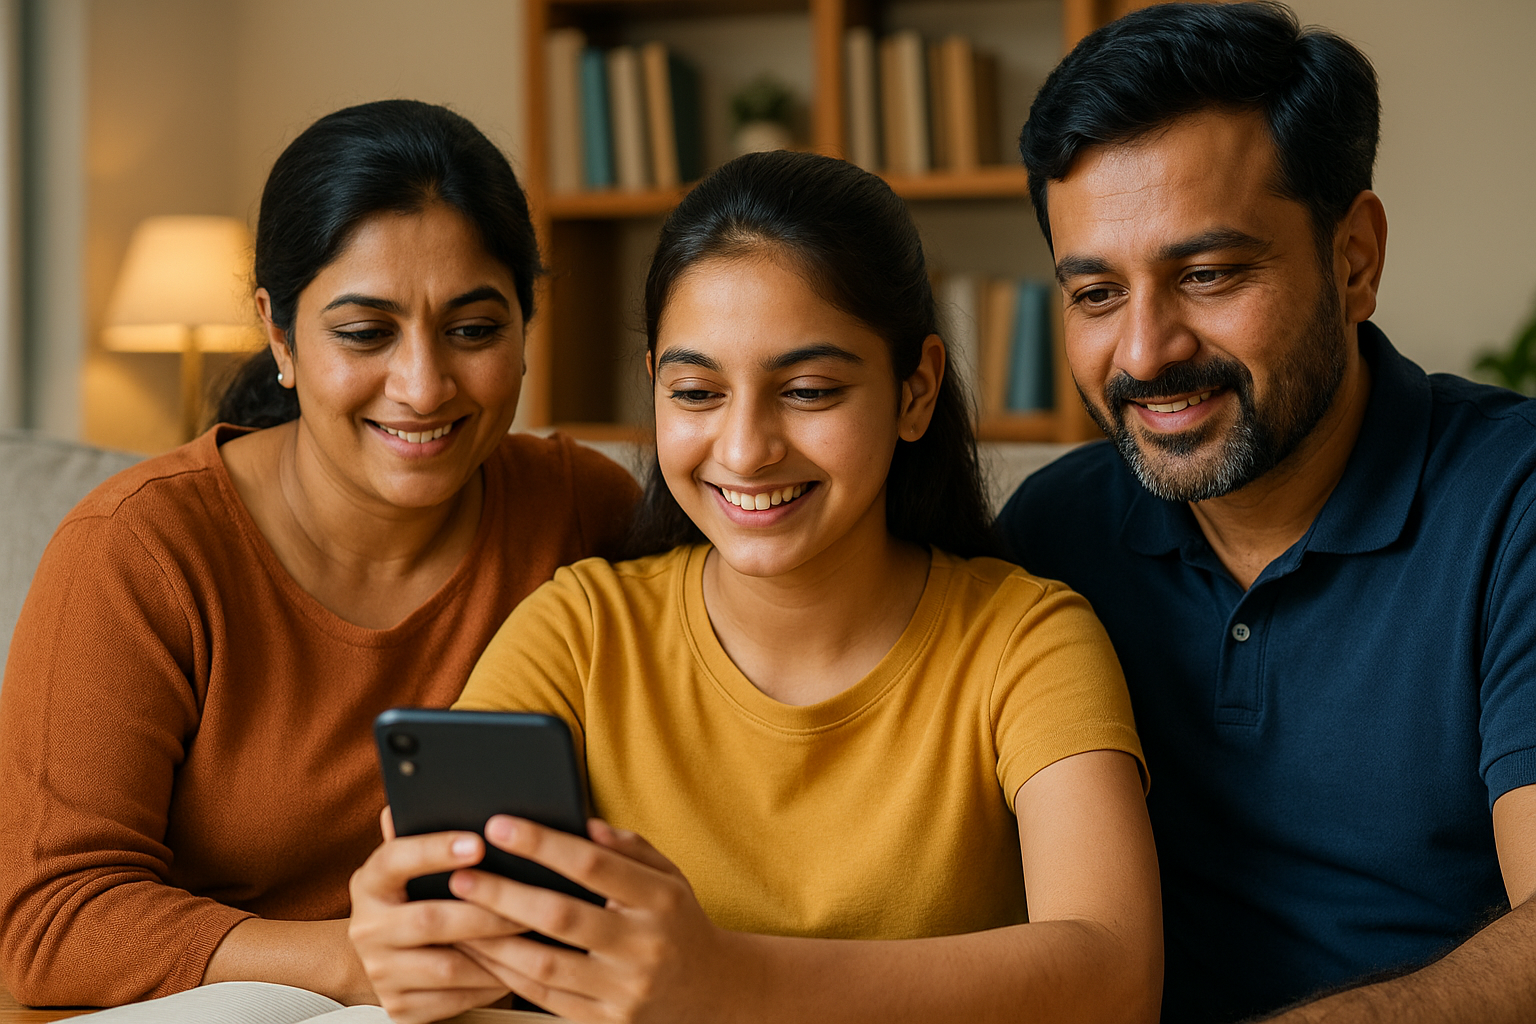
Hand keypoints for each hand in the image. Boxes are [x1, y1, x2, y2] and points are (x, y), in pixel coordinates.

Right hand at [347, 808, 524, 1023]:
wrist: (387, 958)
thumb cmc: (417, 896)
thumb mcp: (415, 864)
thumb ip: (426, 831)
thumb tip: (431, 786)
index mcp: (371, 881)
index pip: (396, 858)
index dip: (436, 850)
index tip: (480, 842)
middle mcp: (366, 927)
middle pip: (430, 919)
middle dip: (487, 910)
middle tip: (535, 898)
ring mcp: (381, 971)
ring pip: (447, 966)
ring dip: (497, 952)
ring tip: (536, 933)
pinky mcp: (400, 1008)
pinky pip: (454, 1000)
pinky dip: (491, 984)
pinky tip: (520, 967)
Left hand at [451, 816, 753, 1023]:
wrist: (712, 993)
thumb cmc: (679, 924)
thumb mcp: (670, 877)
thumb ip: (629, 848)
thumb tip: (584, 823)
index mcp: (661, 902)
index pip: (594, 865)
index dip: (543, 843)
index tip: (501, 825)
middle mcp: (644, 948)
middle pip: (561, 917)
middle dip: (504, 894)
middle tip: (461, 875)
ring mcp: (624, 991)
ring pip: (544, 966)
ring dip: (492, 941)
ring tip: (456, 916)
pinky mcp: (606, 1023)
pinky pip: (545, 999)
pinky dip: (506, 975)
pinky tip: (481, 953)